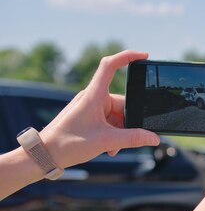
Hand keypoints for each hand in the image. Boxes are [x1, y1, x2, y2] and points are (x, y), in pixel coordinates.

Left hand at [40, 50, 159, 168]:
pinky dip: (112, 134)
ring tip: (113, 148)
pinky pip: (108, 121)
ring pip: (116, 115)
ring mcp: (89, 107)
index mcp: (94, 95)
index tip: (144, 56)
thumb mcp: (106, 141)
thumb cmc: (68, 144)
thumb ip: (134, 138)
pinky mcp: (87, 117)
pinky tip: (109, 148)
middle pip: (122, 103)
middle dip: (128, 122)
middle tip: (126, 140)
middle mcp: (92, 98)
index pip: (110, 66)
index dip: (128, 57)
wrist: (44, 155)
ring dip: (120, 132)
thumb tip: (154, 138)